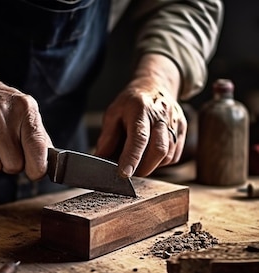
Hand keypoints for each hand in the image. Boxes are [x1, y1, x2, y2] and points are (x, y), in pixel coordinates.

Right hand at [0, 62, 51, 180]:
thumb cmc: (2, 108)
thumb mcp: (26, 114)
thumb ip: (39, 140)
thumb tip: (47, 166)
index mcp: (24, 108)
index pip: (37, 147)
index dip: (37, 167)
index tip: (35, 171)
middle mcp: (1, 113)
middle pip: (14, 164)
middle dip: (11, 163)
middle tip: (6, 149)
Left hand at [95, 54, 185, 176]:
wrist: (154, 86)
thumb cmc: (131, 103)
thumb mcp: (112, 113)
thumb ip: (107, 136)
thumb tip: (100, 158)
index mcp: (141, 110)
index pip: (139, 138)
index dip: (132, 157)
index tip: (124, 174)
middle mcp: (161, 116)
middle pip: (158, 149)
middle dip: (143, 168)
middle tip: (129, 173)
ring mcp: (175, 122)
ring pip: (168, 155)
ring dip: (151, 166)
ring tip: (138, 163)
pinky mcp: (182, 130)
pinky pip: (174, 155)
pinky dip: (161, 162)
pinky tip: (150, 157)